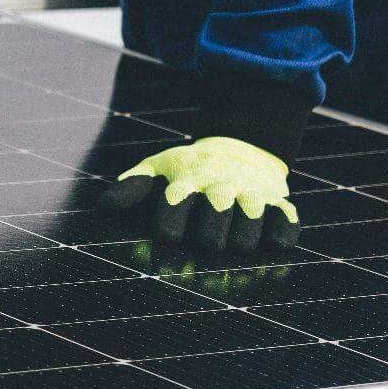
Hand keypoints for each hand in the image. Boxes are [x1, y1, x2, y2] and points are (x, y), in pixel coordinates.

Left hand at [102, 136, 299, 252]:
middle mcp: (221, 186)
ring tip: (234, 242)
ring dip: (240, 241)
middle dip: (207, 238)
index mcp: (187, 180)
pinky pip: (284, 224)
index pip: (175, 206)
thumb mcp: (158, 169)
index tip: (168, 237)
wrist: (242, 146)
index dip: (170, 225)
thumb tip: (103, 206)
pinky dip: (280, 235)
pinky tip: (272, 242)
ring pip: (247, 232)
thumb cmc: (188, 170)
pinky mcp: (279, 202)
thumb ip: (131, 189)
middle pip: (212, 226)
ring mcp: (252, 194)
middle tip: (206, 241)